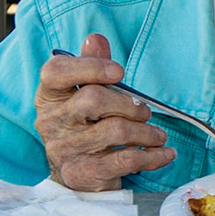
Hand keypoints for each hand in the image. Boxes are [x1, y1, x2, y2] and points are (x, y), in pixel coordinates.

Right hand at [35, 33, 175, 190]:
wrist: (77, 176)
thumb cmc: (85, 126)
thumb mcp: (85, 94)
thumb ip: (91, 65)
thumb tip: (95, 38)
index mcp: (49, 97)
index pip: (56, 72)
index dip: (90, 66)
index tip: (119, 72)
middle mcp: (51, 122)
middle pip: (94, 100)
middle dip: (130, 103)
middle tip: (145, 111)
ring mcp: (65, 150)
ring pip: (116, 130)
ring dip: (147, 131)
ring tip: (157, 134)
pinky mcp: (84, 174)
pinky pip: (126, 159)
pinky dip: (153, 155)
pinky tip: (165, 153)